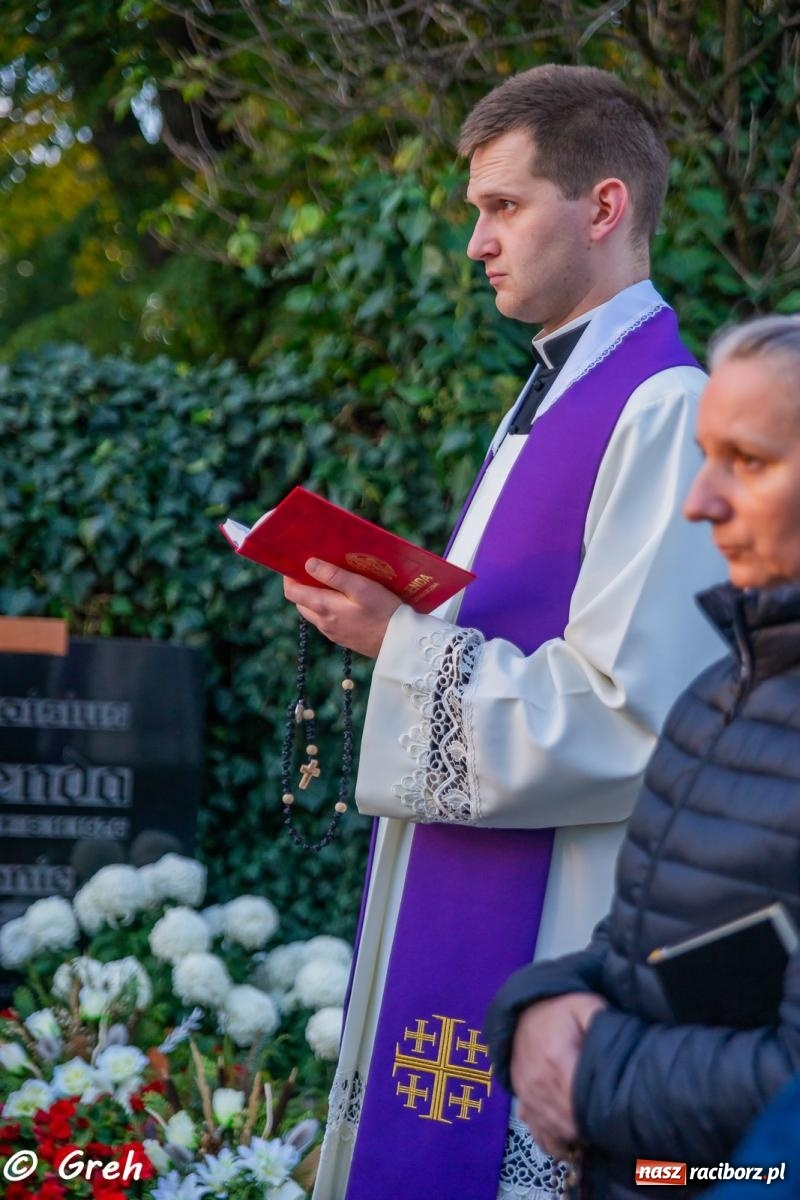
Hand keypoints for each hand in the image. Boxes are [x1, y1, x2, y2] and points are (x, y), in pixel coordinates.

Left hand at [283, 559, 402, 657]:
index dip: (289, 576)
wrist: (400, 642)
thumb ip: (333, 575)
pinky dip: (328, 607)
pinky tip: (346, 600)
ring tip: (333, 582)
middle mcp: (323, 622)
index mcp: (323, 608)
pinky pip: (327, 620)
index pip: (292, 592)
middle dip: (303, 585)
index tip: (297, 561)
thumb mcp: (360, 587)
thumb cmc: (383, 611)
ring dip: (316, 596)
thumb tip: (309, 564)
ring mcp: (332, 632)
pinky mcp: (343, 638)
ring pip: (313, 611)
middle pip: (301, 601)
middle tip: (317, 568)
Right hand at [510, 992, 606, 1159]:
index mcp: (556, 1060)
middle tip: (608, 1127)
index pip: (578, 1103)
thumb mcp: (584, 1005)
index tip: (613, 1118)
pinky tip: (567, 1143)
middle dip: (589, 1131)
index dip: (597, 1118)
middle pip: (566, 1123)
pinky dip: (551, 1141)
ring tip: (589, 1138)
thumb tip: (617, 1040)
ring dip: (571, 1140)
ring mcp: (527, 1094)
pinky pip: (533, 1129)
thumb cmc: (558, 1009)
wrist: (524, 1007)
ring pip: (550, 1132)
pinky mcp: (521, 1099)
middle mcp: (537, 1082)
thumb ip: (601, 1019)